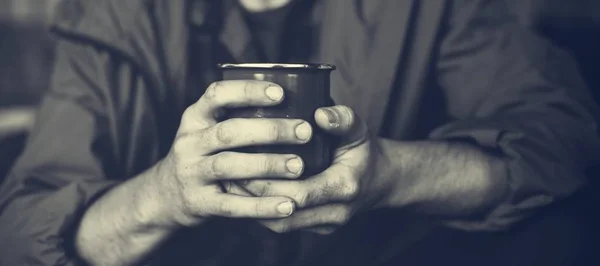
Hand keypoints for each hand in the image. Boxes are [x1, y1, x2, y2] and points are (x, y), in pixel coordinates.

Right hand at [154, 80, 312, 227]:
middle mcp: (190, 142)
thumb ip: (238, 117)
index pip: (217, 95)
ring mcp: (192, 173)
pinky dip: (261, 207)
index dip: (248, 91)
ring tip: (299, 166)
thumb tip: (296, 101)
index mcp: (195, 118)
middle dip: (270, 130)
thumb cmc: (203, 155)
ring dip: (267, 164)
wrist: (165, 195)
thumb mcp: (207, 129)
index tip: (280, 92)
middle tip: (305, 131)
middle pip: (229, 132)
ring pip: (229, 166)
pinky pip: (232, 205)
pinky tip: (287, 206)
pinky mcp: (199, 203)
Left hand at [229, 105, 394, 234]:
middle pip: (284, 212)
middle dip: (253, 194)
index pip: (300, 192)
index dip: (269, 181)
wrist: (380, 180)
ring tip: (229, 181)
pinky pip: (283, 225)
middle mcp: (336, 213)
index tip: (244, 162)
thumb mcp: (358, 128)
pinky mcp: (315, 229)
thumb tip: (319, 113)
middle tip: (227, 171)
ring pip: (279, 225)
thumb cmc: (363, 151)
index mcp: (345, 187)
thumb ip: (341, 119)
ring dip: (252, 205)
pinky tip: (243, 192)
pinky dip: (260, 210)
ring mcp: (325, 225)